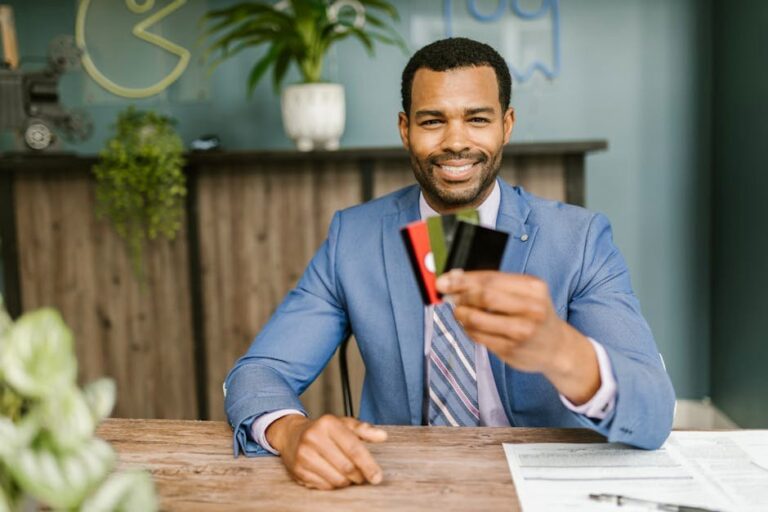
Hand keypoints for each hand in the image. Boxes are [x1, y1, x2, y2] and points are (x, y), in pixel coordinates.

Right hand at [265, 414, 386, 489]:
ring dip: (347, 482)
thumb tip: (382, 436)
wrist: (291, 435)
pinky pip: (324, 486)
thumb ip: (364, 429)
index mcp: (328, 423)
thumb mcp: (344, 424)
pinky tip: (334, 476)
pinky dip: (333, 485)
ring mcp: (304, 455)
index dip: (368, 464)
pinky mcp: (298, 470)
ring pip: (336, 479)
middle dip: (359, 476)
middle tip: (362, 476)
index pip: (353, 448)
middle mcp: (313, 437)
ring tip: (348, 476)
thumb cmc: (324, 431)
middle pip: (346, 467)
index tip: (377, 477)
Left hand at [436, 269, 599, 404]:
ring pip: (477, 318)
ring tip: (459, 312)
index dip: (462, 279)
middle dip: (461, 296)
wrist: (557, 347)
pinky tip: (469, 326)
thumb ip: (494, 285)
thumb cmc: (535, 315)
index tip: (444, 280)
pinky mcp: (511, 349)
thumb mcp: (525, 293)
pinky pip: (479, 336)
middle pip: (484, 296)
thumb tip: (454, 279)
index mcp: (533, 287)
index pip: (490, 278)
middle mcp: (531, 308)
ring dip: (460, 314)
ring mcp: (521, 331)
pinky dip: (468, 329)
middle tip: (450, 298)